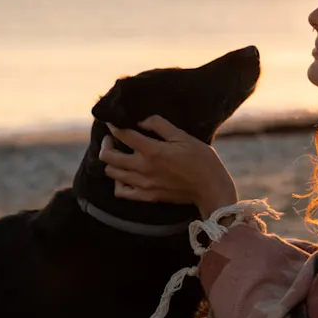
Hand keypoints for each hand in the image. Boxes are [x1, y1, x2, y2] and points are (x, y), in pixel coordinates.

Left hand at [100, 116, 237, 215]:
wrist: (210, 188)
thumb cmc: (201, 160)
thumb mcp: (184, 136)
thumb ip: (160, 126)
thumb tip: (142, 120)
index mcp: (153, 151)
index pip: (123, 135)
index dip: (113, 126)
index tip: (112, 121)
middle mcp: (143, 168)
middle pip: (109, 157)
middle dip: (106, 144)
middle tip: (111, 138)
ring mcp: (143, 185)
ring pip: (112, 173)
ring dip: (110, 162)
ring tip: (117, 155)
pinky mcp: (147, 197)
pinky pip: (121, 192)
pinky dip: (118, 182)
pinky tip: (124, 175)